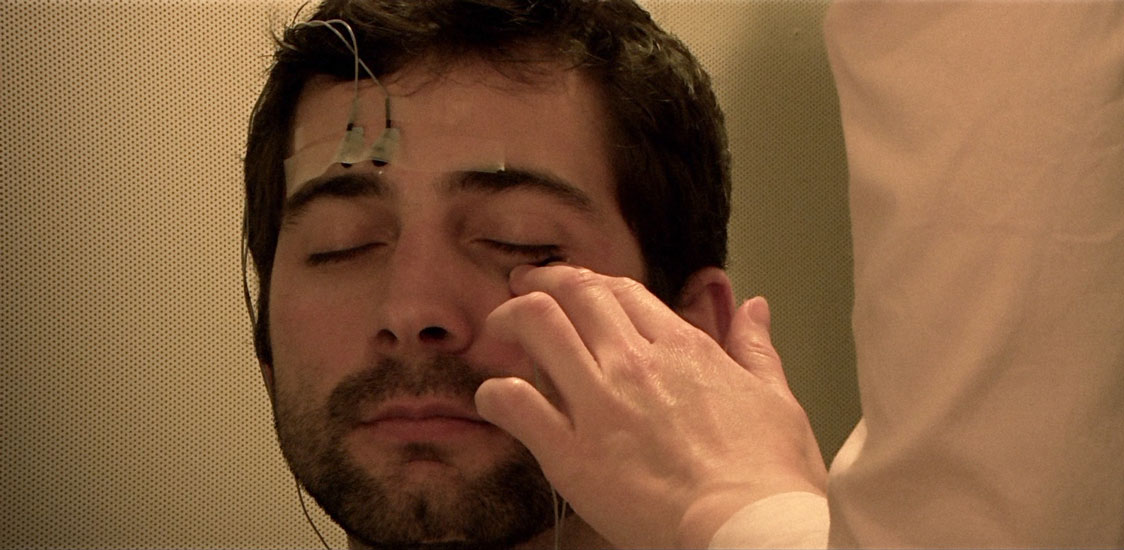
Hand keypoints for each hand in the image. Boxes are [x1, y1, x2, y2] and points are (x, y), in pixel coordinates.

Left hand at [474, 264, 825, 547]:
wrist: (749, 529)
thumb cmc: (768, 476)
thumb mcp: (775, 399)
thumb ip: (755, 349)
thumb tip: (753, 308)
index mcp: (682, 348)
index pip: (620, 290)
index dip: (587, 282)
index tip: (572, 286)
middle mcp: (634, 364)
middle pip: (574, 293)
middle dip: (540, 283)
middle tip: (521, 291)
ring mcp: (599, 404)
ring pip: (538, 325)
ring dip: (510, 320)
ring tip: (498, 332)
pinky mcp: (571, 453)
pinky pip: (515, 402)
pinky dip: (495, 393)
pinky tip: (494, 399)